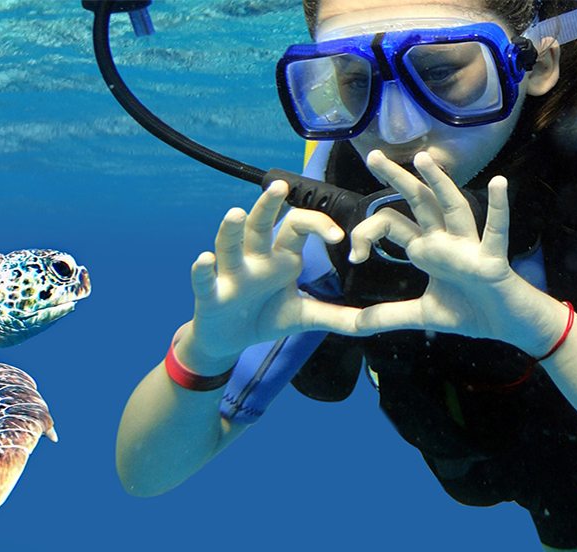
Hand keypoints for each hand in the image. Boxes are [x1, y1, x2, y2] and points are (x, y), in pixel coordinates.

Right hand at [184, 181, 355, 373]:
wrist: (229, 341)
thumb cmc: (264, 317)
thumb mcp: (305, 317)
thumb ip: (337, 317)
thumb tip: (373, 321)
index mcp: (281, 257)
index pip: (299, 226)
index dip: (319, 225)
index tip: (338, 237)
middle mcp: (255, 258)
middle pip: (261, 225)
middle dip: (268, 205)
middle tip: (280, 186)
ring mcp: (231, 274)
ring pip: (230, 245)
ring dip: (231, 230)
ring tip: (235, 214)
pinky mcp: (210, 294)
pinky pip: (205, 279)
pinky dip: (203, 270)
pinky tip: (204, 259)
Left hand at [347, 150, 568, 355]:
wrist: (507, 326)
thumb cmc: (470, 312)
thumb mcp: (419, 315)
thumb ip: (384, 317)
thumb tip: (351, 324)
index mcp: (426, 249)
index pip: (391, 224)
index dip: (366, 233)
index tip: (354, 257)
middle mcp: (445, 241)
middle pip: (418, 202)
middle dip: (397, 179)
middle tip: (373, 154)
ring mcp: (469, 248)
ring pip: (453, 208)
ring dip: (439, 184)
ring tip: (423, 159)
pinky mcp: (491, 261)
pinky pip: (496, 232)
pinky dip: (498, 208)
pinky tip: (498, 182)